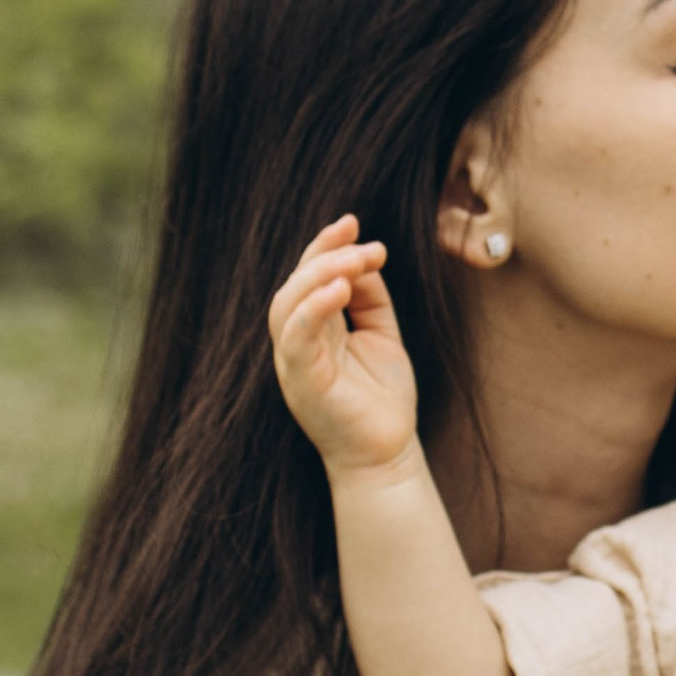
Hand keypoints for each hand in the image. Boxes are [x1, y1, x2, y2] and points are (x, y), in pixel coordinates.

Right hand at [269, 219, 418, 477]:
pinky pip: (296, 338)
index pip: (308, 277)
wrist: (387, 452)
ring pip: (288, 305)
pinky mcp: (301, 382)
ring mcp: (294, 362)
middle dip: (323, 254)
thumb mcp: (381, 333)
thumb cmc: (381, 397)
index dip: (325, 246)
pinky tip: (339, 290)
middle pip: (294, 285)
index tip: (353, 223)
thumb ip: (372, 297)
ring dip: (319, 275)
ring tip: (354, 261)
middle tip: (360, 240)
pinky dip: (313, 310)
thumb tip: (367, 256)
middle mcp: (298, 342)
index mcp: (314, 329)